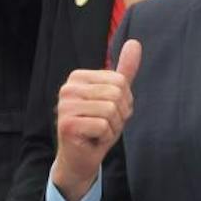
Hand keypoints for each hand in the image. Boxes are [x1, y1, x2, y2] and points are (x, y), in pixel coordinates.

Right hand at [52, 39, 141, 200]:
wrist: (81, 158)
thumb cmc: (98, 127)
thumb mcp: (115, 98)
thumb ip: (124, 72)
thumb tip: (135, 43)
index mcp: (78, 77)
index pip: (120, 81)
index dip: (124, 101)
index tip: (110, 112)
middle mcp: (68, 88)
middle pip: (116, 94)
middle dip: (119, 115)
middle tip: (105, 124)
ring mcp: (65, 106)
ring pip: (111, 110)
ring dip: (112, 127)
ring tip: (99, 132)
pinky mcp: (67, 124)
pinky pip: (103, 126)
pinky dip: (105, 137)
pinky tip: (93, 140)